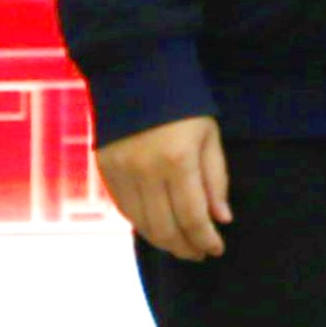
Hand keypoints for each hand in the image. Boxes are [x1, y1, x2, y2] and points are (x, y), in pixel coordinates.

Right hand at [103, 112, 229, 261]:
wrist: (136, 72)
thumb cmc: (183, 103)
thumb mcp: (209, 136)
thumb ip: (215, 180)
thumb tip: (220, 220)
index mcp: (177, 161)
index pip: (193, 217)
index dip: (205, 239)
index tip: (217, 249)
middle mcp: (145, 172)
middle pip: (165, 228)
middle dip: (185, 247)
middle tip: (200, 254)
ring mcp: (121, 173)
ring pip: (142, 224)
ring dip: (164, 241)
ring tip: (181, 246)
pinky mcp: (105, 171)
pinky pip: (125, 210)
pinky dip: (143, 224)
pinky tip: (158, 228)